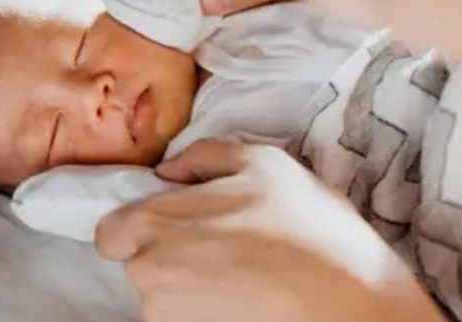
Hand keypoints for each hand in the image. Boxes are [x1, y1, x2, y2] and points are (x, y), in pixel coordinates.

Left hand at [96, 140, 442, 321]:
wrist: (351, 304)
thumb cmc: (310, 228)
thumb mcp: (265, 164)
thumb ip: (205, 156)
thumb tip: (168, 169)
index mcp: (156, 223)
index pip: (110, 233)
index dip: (139, 228)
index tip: (177, 229)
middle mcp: (149, 275)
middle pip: (138, 266)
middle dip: (168, 259)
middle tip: (221, 252)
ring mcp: (167, 318)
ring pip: (163, 300)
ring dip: (190, 291)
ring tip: (242, 280)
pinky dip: (207, 315)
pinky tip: (245, 304)